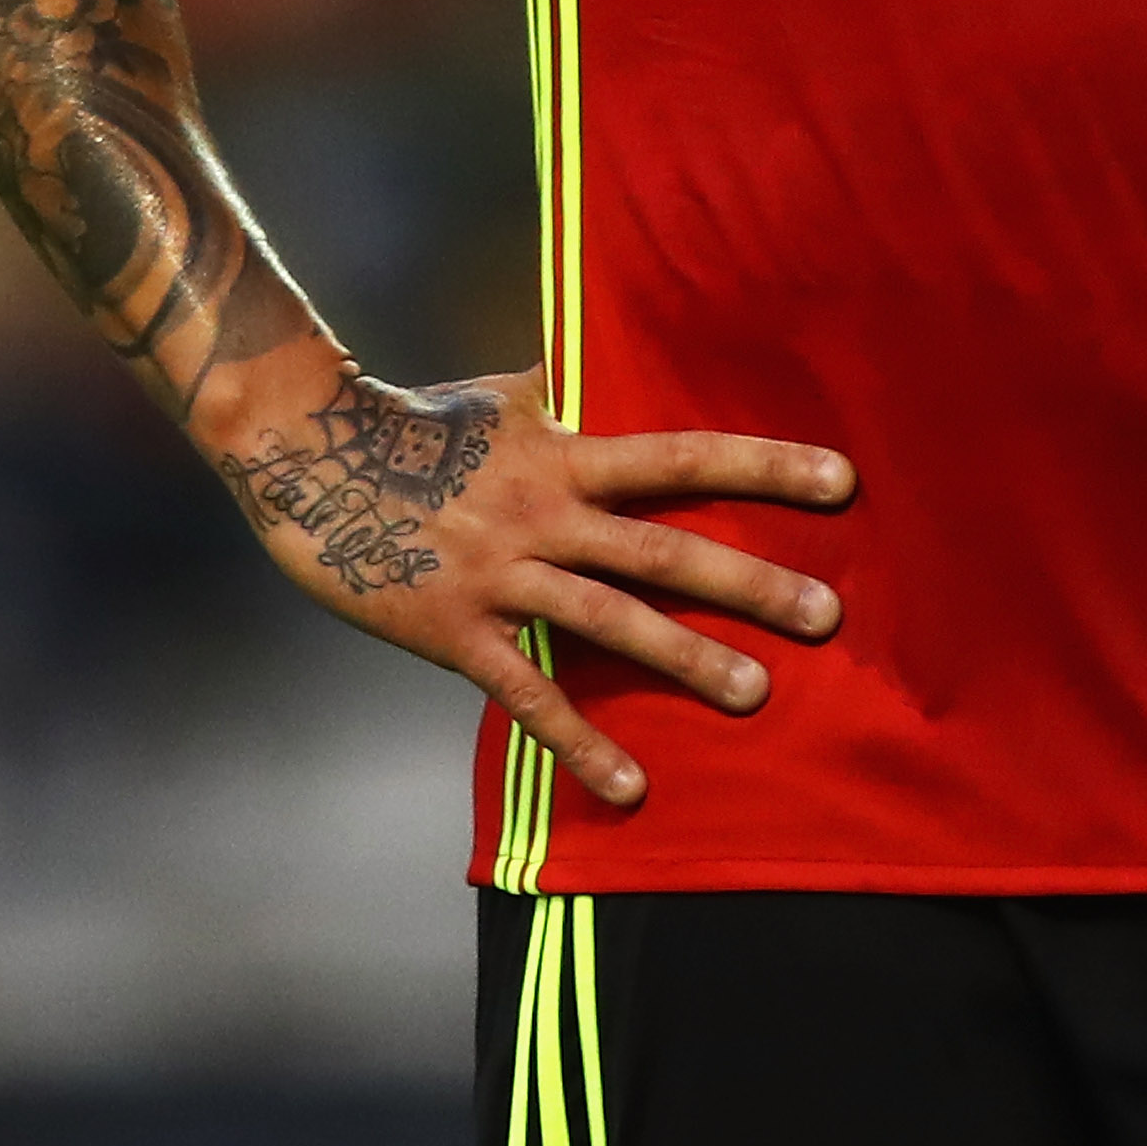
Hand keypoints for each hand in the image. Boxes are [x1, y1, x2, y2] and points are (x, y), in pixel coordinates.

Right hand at [196, 349, 855, 809]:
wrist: (305, 456)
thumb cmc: (411, 422)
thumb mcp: (501, 400)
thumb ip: (567, 395)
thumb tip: (616, 359)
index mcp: (563, 452)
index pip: (682, 456)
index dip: (764, 465)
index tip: (841, 482)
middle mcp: (545, 512)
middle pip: (664, 548)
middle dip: (750, 583)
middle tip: (828, 616)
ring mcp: (503, 574)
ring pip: (610, 621)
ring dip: (686, 660)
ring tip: (757, 695)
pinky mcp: (457, 631)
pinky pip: (531, 693)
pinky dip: (582, 742)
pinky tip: (633, 786)